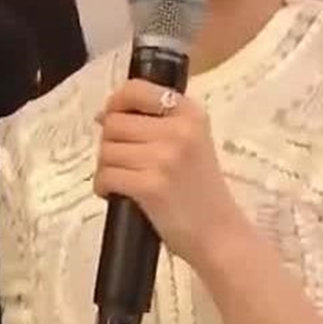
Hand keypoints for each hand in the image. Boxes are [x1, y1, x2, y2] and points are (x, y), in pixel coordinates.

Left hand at [94, 80, 248, 265]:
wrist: (220, 234)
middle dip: (110, 143)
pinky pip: (106, 176)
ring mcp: (164, 158)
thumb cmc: (200, 190)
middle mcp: (178, 130)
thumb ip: (155, 123)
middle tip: (123, 162)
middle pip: (114, 122)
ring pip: (107, 150)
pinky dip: (103, 187)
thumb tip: (102, 115)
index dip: (116, 102)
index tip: (112, 117)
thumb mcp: (191, 142)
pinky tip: (117, 194)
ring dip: (106, 167)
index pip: (136, 89)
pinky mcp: (150, 186)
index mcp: (190, 113)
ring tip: (123, 180)